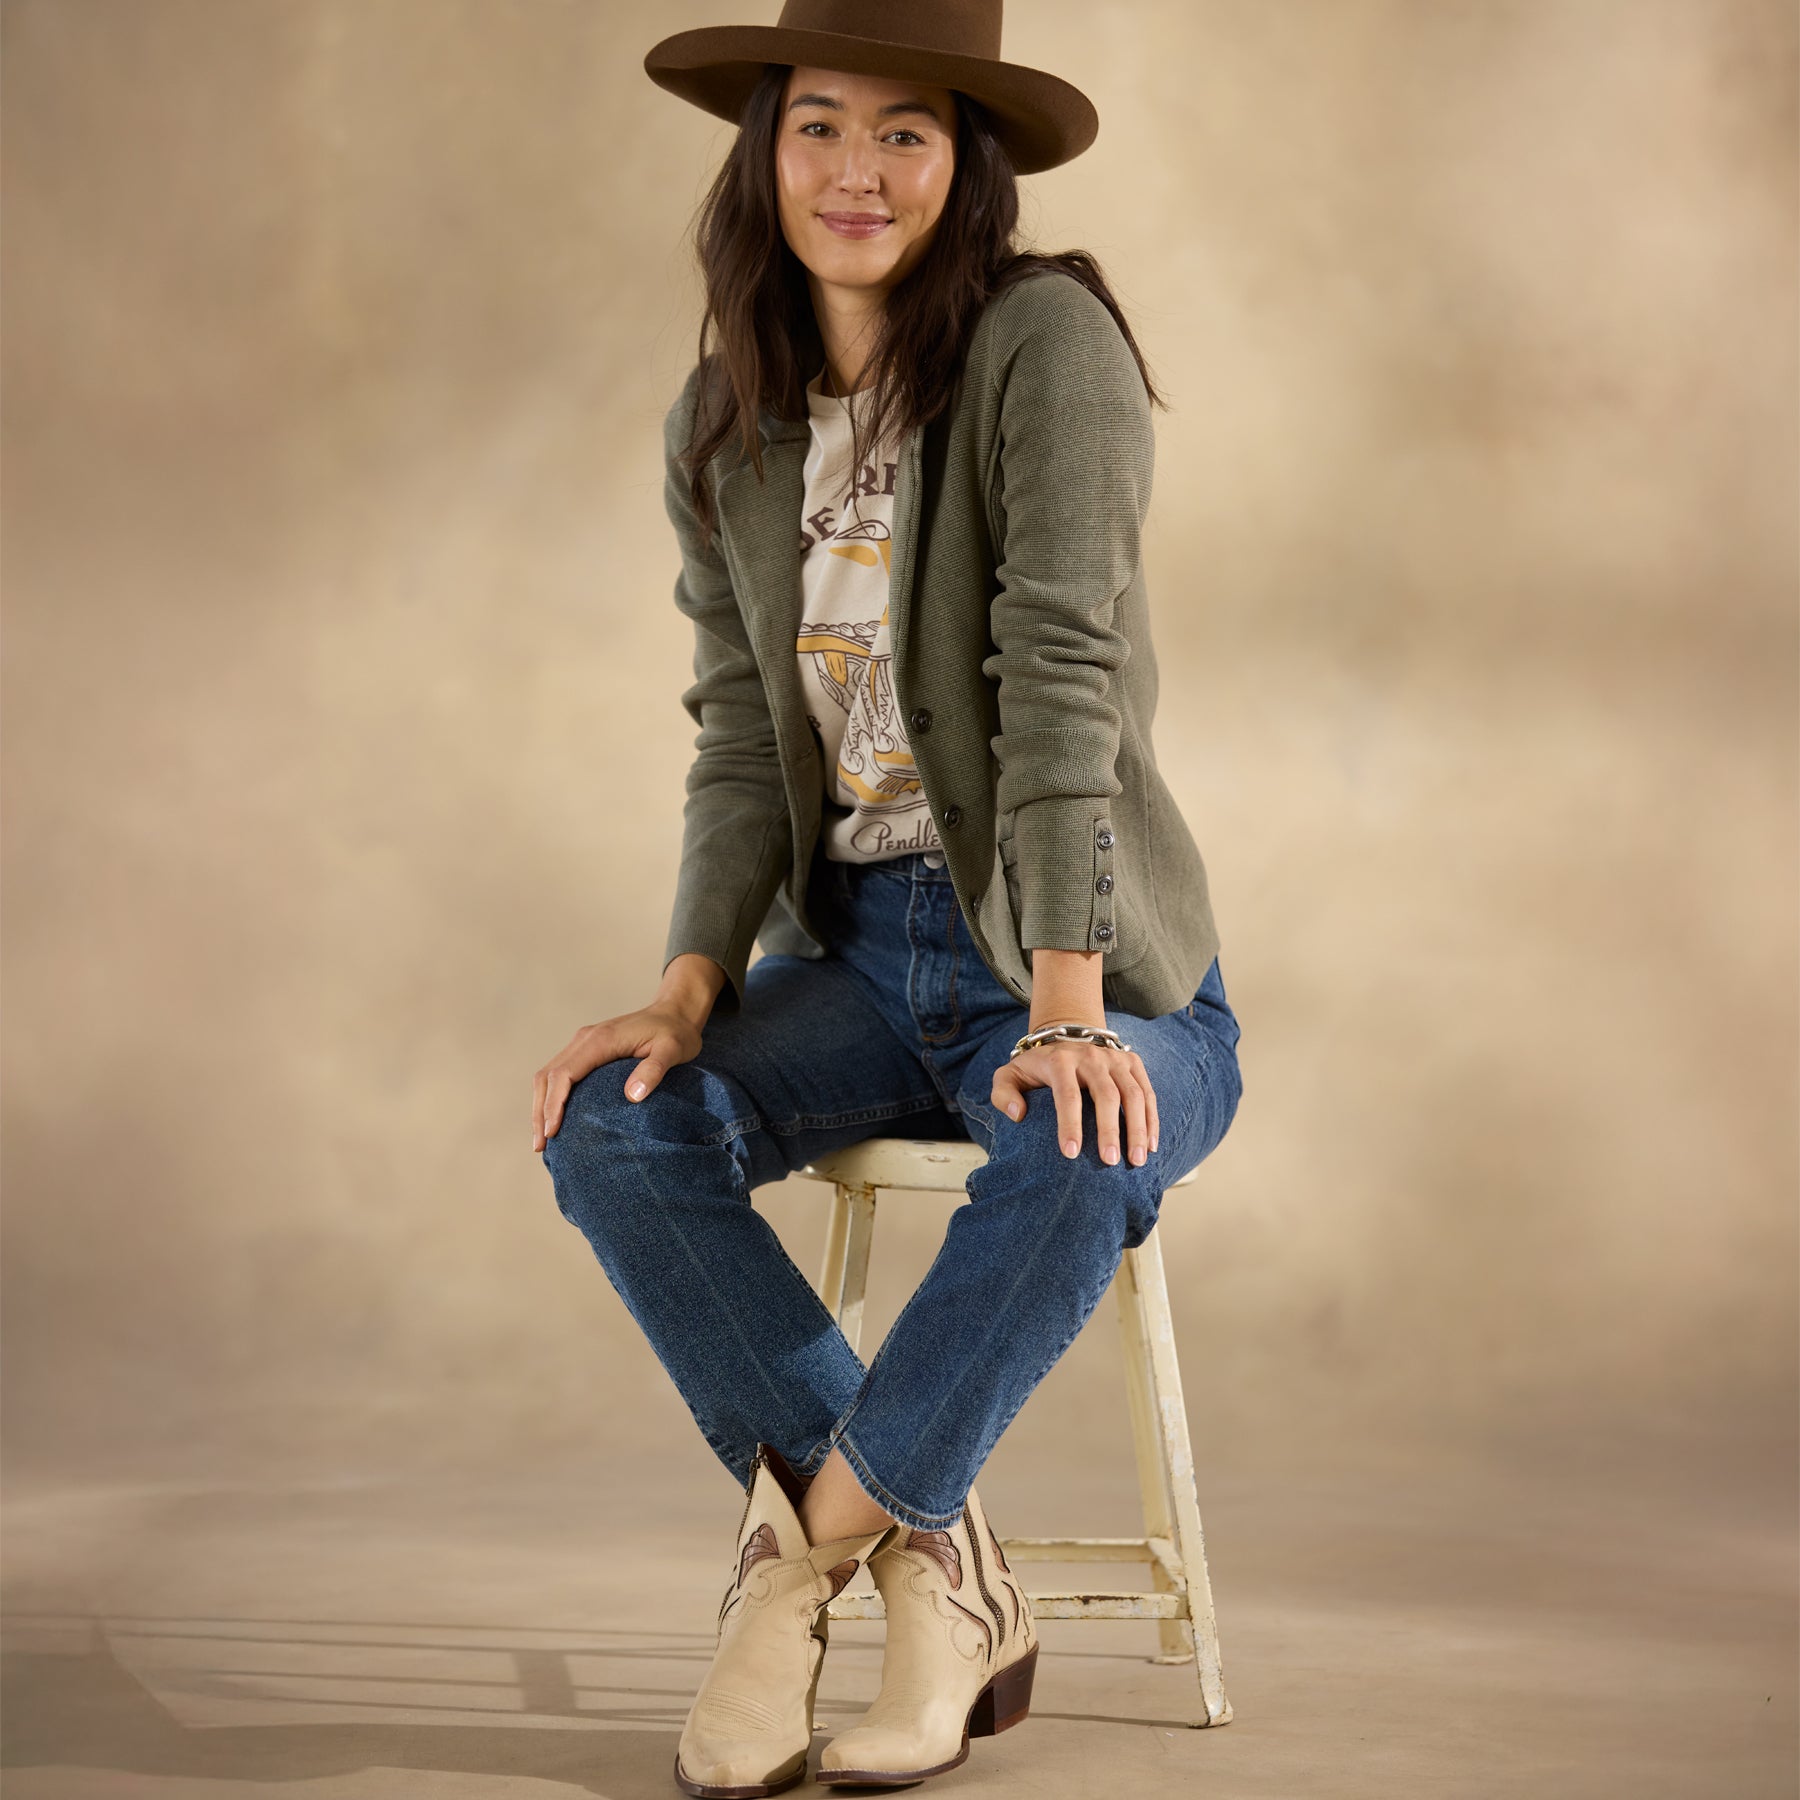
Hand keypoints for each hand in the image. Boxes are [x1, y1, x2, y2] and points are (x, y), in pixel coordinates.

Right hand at [533, 1001, 704, 1150]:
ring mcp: (583, 1043)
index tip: (552, 1132)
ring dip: (541, 1105)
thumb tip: (632, 1096)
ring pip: (548, 1075)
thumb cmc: (676, 1033)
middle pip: (547, 1076)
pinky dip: (551, 1096)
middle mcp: (584, 1039)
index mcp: (600, 1040)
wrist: (675, 1011)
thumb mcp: (673, 1050)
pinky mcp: (587, 1049)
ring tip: (542, 1139)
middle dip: (540, 1112)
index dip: (553, 1104)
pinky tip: (555, 1117)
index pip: (563, 1074)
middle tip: (541, 1146)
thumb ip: (653, 1070)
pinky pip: (560, 1073)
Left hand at [991, 1032, 1159, 1165]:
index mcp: (1059, 1061)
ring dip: (1138, 1128)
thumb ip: (1003, 1093)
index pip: (1067, 1094)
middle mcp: (1091, 1056)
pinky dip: (1152, 1119)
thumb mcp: (1009, 1074)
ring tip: (1137, 1160)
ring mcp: (1115, 1058)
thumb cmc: (1036, 1066)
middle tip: (1110, 1162)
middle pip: (1107, 1094)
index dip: (1069, 1124)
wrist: (1065, 1033)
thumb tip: (1019, 1114)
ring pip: (1134, 1093)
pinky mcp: (1132, 1062)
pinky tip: (1150, 1145)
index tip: (1070, 1153)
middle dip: (1110, 1130)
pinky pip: (1147, 1092)